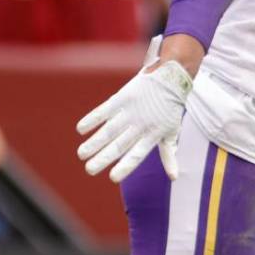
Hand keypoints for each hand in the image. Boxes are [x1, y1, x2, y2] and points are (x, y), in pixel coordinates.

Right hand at [76, 60, 191, 181]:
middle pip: (119, 145)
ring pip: (110, 130)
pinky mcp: (124, 96)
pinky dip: (93, 119)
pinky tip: (80, 129)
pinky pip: (105, 110)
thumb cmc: (170, 108)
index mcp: (154, 134)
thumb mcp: (172, 130)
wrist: (172, 76)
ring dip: (94, 142)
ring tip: (81, 154)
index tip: (113, 178)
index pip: (137, 154)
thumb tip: (174, 177)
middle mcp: (142, 124)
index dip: (125, 166)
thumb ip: (169, 153)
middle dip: (103, 158)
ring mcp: (132, 110)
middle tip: (89, 170)